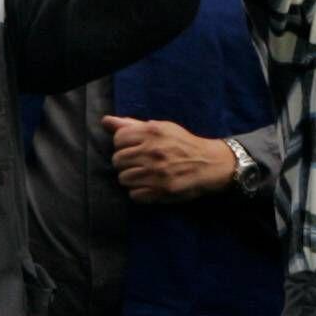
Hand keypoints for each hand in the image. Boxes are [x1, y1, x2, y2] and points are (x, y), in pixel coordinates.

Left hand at [101, 115, 239, 203]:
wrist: (209, 163)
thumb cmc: (182, 143)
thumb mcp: (161, 128)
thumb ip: (131, 125)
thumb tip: (105, 121)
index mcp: (152, 132)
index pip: (118, 139)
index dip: (123, 145)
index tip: (133, 148)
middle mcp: (153, 151)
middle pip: (118, 160)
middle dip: (126, 163)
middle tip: (138, 163)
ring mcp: (156, 172)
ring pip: (123, 179)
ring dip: (131, 178)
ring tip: (144, 175)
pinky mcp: (161, 191)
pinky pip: (134, 195)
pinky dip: (139, 192)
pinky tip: (149, 186)